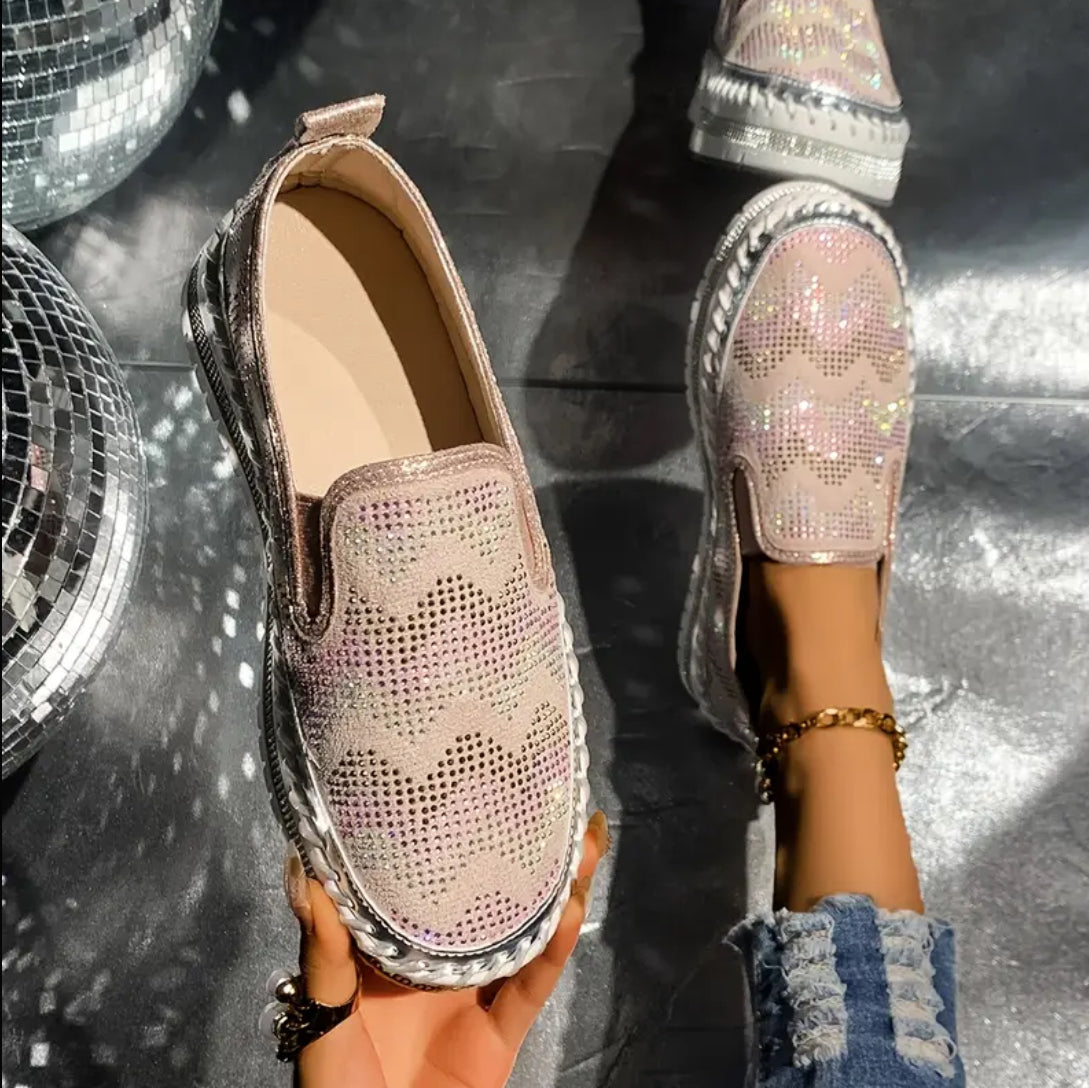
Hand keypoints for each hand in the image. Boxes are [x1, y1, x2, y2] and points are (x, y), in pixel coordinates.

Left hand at [284, 811, 608, 1087]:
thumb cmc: (334, 1082)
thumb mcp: (322, 1008)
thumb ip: (323, 947)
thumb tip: (303, 867)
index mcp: (395, 941)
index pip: (428, 873)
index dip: (454, 829)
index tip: (474, 778)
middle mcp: (441, 955)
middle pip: (492, 892)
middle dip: (525, 847)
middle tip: (553, 796)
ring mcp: (476, 991)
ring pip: (527, 927)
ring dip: (560, 886)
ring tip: (586, 840)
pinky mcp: (501, 1032)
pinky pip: (533, 985)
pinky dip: (555, 950)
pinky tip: (571, 909)